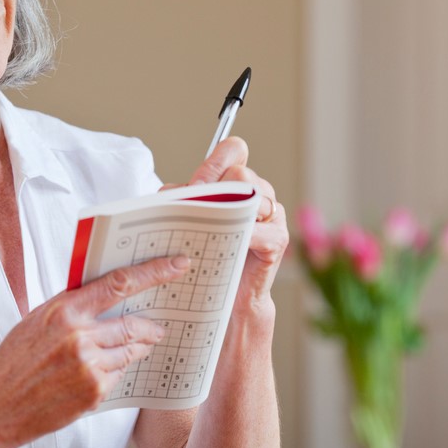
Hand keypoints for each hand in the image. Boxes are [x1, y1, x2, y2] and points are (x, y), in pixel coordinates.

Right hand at [0, 255, 188, 447]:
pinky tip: (100, 374)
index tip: (177, 265)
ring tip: (135, 348)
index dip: (154, 272)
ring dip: (138, 349)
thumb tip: (107, 293)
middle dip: (151, 326)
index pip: (120, 283)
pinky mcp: (93, 392)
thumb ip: (72, 307)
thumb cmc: (12, 361)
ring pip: (131, 352)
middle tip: (160, 326)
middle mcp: (79, 336)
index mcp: (64, 310)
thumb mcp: (36, 321)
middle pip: (133, 324)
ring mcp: (88, 366)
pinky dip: (116, 372)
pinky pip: (119, 376)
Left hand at [189, 137, 287, 316]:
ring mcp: (272, 215)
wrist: (228, 297)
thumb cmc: (210, 255)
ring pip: (251, 195)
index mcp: (239, 182)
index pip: (233, 150)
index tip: (196, 185)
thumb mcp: (193, 220)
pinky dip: (241, 234)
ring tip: (208, 228)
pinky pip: (260, 229)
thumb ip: (185, 199)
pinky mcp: (278, 240)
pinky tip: (227, 243)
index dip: (214, 162)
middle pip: (240, 172)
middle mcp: (259, 193)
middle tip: (194, 209)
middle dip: (213, 189)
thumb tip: (170, 192)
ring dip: (225, 210)